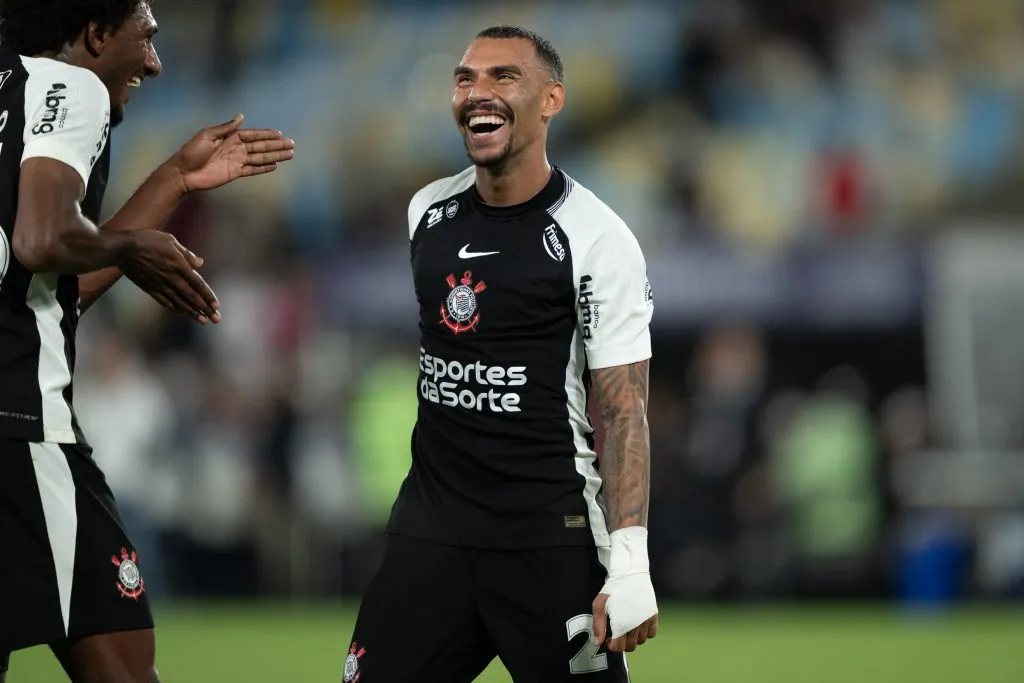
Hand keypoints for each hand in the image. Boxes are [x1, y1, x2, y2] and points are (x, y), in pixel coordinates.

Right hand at [118, 231, 220, 323]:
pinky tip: (182, 313)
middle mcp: (172, 278)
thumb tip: (200, 263)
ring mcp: (160, 285)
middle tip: (216, 319)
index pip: (198, 284)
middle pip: (191, 296)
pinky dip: (174, 308)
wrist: (123, 248)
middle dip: (205, 308)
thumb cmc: (148, 240)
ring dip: (192, 312)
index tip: (217, 305)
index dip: (208, 296)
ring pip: (179, 302)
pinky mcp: (149, 288)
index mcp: (179, 265)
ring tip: (203, 321)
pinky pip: (164, 301)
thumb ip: (186, 254)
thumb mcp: (170, 240)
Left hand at [171, 113, 294, 192]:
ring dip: (275, 156)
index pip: (253, 135)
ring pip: (260, 158)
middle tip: (292, 145)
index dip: (267, 134)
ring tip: (290, 155)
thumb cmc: (192, 152)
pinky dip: (263, 168)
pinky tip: (275, 166)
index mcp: (230, 137)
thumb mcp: (207, 135)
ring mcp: (237, 161)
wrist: (183, 173)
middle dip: (276, 145)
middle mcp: (236, 148)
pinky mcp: (235, 173)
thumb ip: (226, 128)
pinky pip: (253, 170)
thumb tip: (241, 116)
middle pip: (261, 146)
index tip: (280, 134)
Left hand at [590, 526, 658, 652]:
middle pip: (631, 646)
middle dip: (622, 643)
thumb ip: (598, 625)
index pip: (619, 648)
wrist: (630, 573)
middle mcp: (636, 625)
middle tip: (617, 633)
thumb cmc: (613, 588)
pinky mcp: (654, 615)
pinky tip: (638, 624)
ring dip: (634, 637)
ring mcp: (647, 620)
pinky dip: (646, 632)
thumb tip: (598, 642)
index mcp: (622, 623)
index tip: (609, 638)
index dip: (612, 646)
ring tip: (627, 627)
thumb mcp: (599, 604)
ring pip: (642, 640)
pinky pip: (652, 633)